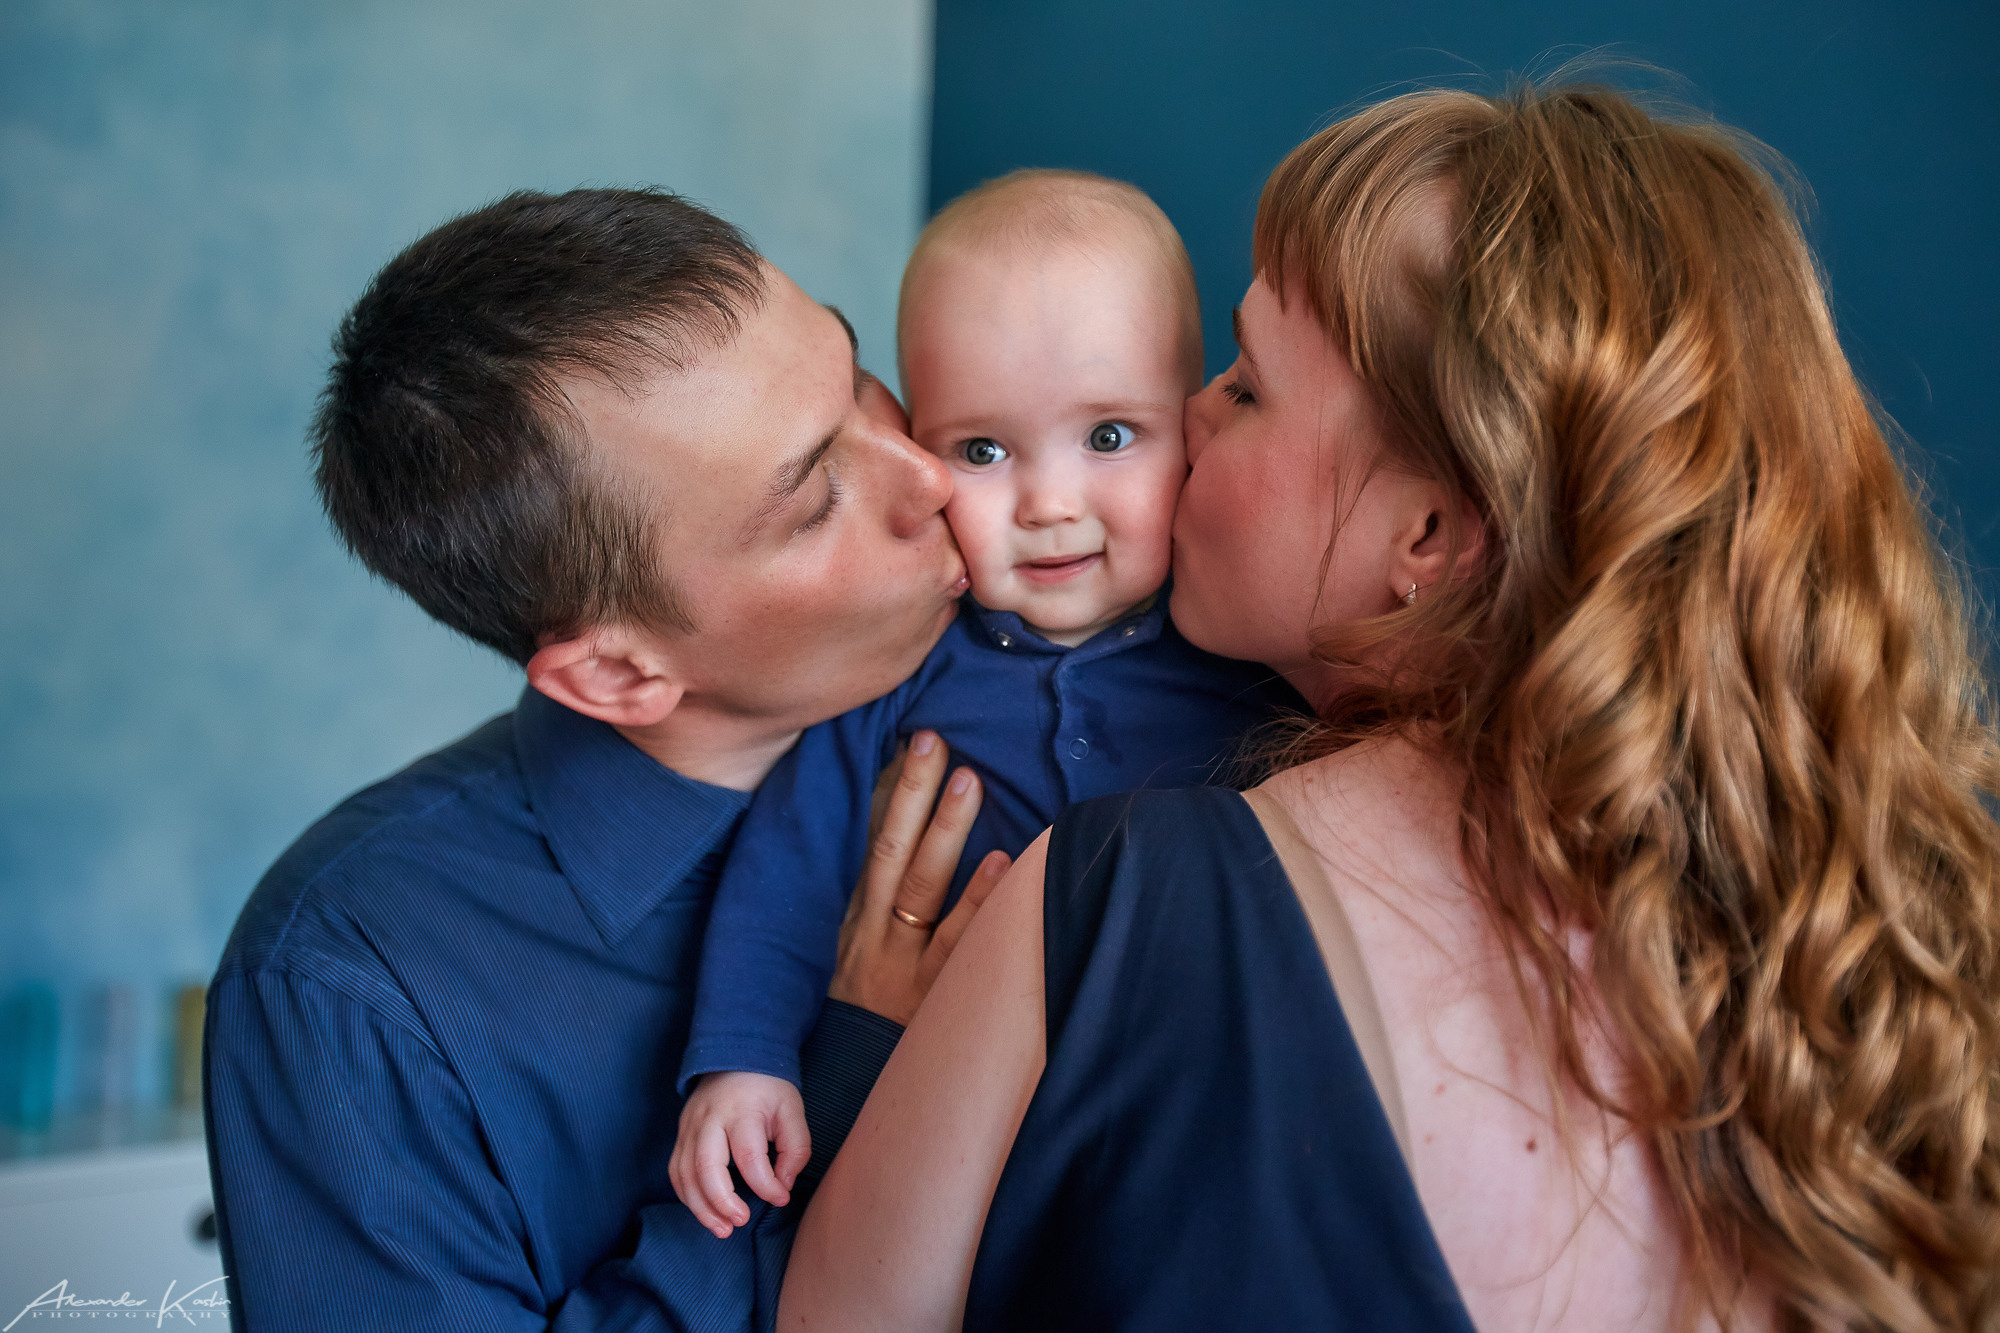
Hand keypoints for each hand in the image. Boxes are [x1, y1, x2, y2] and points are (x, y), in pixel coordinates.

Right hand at [669, 1070, 809, 1237]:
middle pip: (706, 1166)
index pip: (749, 1156)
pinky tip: (705, 1212)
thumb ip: (795, 1150)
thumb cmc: (768, 1089)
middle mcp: (710, 1119)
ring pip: (684, 1173)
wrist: (735, 1057)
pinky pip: (676, 1171)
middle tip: (740, 1221)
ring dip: (701, 1207)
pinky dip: (687, 1196)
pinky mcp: (681, 1135)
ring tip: (722, 1229)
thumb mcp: (792, 1111)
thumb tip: (782, 1187)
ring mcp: (690, 1127)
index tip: (781, 1198)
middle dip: (721, 1201)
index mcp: (742, 1111)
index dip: (765, 1185)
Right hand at [829, 731, 1010, 1026]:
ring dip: (947, 831)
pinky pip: (960, 944)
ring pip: (924, 886)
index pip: (870, 848)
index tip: (905, 746)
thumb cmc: (852, 1030)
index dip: (887, 798)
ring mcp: (903, 966)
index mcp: (851, 925)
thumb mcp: (848, 973)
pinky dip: (981, 903)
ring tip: (970, 781)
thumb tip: (908, 858)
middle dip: (911, 795)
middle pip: (892, 852)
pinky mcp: (931, 999)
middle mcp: (873, 937)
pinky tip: (1007, 865)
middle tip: (933, 741)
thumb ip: (874, 923)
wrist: (841, 1097)